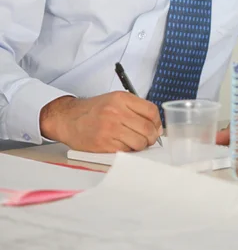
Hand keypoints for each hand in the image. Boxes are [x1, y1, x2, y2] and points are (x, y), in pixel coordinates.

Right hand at [39, 92, 162, 152]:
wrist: (68, 118)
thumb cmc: (94, 110)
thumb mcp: (115, 100)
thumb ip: (135, 109)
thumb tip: (156, 126)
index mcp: (121, 98)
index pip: (151, 111)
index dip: (157, 122)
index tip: (156, 127)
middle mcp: (116, 112)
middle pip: (147, 128)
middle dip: (152, 137)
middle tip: (149, 139)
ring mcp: (109, 129)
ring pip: (139, 142)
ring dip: (141, 145)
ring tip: (136, 142)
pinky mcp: (104, 144)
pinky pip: (126, 150)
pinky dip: (129, 150)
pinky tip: (124, 145)